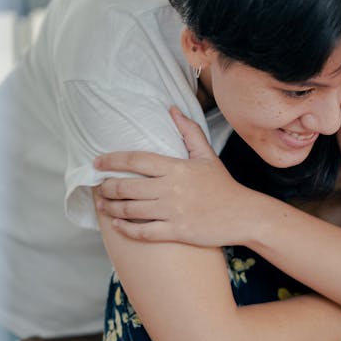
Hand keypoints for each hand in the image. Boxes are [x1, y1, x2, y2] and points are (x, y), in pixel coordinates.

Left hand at [94, 107, 256, 245]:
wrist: (243, 214)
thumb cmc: (223, 186)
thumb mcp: (207, 155)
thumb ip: (188, 132)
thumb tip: (172, 109)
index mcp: (176, 167)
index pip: (136, 160)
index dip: (112, 160)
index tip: (97, 162)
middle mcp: (171, 189)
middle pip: (127, 186)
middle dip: (106, 187)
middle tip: (98, 187)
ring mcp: (173, 211)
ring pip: (131, 209)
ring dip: (111, 208)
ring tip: (103, 205)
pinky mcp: (177, 231)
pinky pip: (144, 231)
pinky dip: (126, 228)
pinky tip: (117, 225)